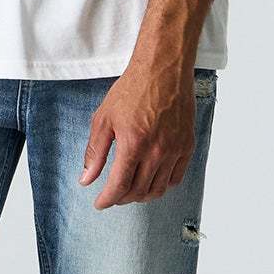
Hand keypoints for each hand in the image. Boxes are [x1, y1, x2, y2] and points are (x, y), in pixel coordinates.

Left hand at [78, 59, 196, 208]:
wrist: (163, 70)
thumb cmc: (132, 90)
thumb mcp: (104, 118)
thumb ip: (95, 152)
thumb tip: (86, 179)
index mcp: (133, 144)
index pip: (119, 186)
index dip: (107, 200)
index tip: (100, 203)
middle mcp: (157, 151)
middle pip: (138, 191)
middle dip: (122, 198)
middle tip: (113, 194)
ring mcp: (175, 150)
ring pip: (158, 189)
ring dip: (141, 195)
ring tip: (130, 189)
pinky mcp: (187, 145)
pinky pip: (175, 178)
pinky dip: (161, 185)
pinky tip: (151, 179)